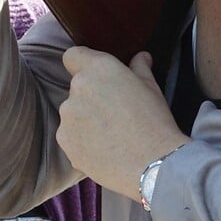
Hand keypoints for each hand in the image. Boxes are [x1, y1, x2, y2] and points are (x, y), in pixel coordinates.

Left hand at [56, 49, 187, 197]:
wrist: (152, 164)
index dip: (82, 63)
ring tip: (110, 135)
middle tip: (113, 111)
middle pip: (76, 87)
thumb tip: (140, 56)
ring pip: (72, 113)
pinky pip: (70, 136)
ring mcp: (67, 117)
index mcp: (98, 69)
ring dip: (85, 119)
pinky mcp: (64, 142)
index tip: (96, 76)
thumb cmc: (155, 122)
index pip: (72, 55)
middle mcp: (77, 88)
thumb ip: (139, 67)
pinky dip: (81, 141)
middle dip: (91, 96)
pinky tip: (103, 150)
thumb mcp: (152, 88)